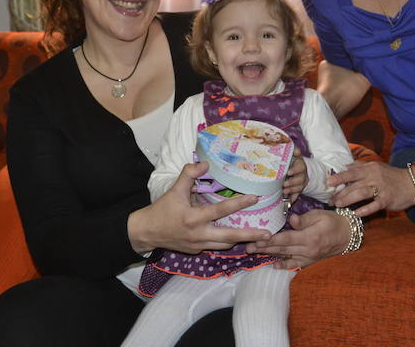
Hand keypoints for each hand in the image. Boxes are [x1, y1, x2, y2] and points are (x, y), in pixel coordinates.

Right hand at [129, 162, 271, 253]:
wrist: (146, 233)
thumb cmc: (162, 210)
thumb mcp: (174, 190)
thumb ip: (189, 174)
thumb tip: (205, 163)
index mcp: (194, 218)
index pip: (221, 210)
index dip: (239, 203)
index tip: (255, 198)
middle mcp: (199, 235)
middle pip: (230, 237)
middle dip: (250, 236)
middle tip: (269, 234)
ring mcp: (199, 246)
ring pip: (225, 245)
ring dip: (242, 241)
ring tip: (259, 237)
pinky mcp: (197, 251)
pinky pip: (216, 247)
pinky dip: (228, 242)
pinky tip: (238, 237)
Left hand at [244, 208, 350, 268]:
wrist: (347, 235)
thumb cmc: (332, 221)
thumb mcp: (319, 215)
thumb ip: (304, 219)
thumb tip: (290, 219)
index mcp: (310, 237)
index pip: (285, 239)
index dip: (270, 239)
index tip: (256, 238)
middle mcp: (308, 249)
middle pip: (282, 249)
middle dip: (263, 248)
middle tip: (247, 247)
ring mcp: (309, 257)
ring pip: (285, 256)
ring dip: (269, 255)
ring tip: (254, 253)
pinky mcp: (310, 260)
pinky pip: (295, 264)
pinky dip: (284, 265)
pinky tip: (274, 266)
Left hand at [283, 147, 306, 199]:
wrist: (298, 169)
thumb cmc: (292, 161)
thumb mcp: (293, 154)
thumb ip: (294, 151)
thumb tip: (296, 150)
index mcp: (300, 165)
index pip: (300, 167)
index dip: (295, 170)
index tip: (289, 172)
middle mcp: (302, 174)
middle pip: (300, 179)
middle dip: (292, 182)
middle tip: (284, 184)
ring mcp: (301, 183)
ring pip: (299, 187)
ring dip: (292, 190)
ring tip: (284, 191)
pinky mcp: (298, 190)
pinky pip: (297, 195)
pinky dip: (293, 199)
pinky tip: (289, 202)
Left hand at [328, 161, 414, 216]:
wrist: (413, 183)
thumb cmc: (392, 176)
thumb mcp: (376, 166)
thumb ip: (360, 166)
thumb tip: (345, 166)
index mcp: (370, 168)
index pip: (351, 172)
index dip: (339, 177)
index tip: (328, 183)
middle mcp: (374, 176)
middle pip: (353, 184)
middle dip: (340, 193)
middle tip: (330, 201)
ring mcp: (381, 188)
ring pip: (361, 193)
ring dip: (348, 199)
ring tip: (338, 205)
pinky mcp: (387, 199)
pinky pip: (374, 205)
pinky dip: (365, 209)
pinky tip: (356, 213)